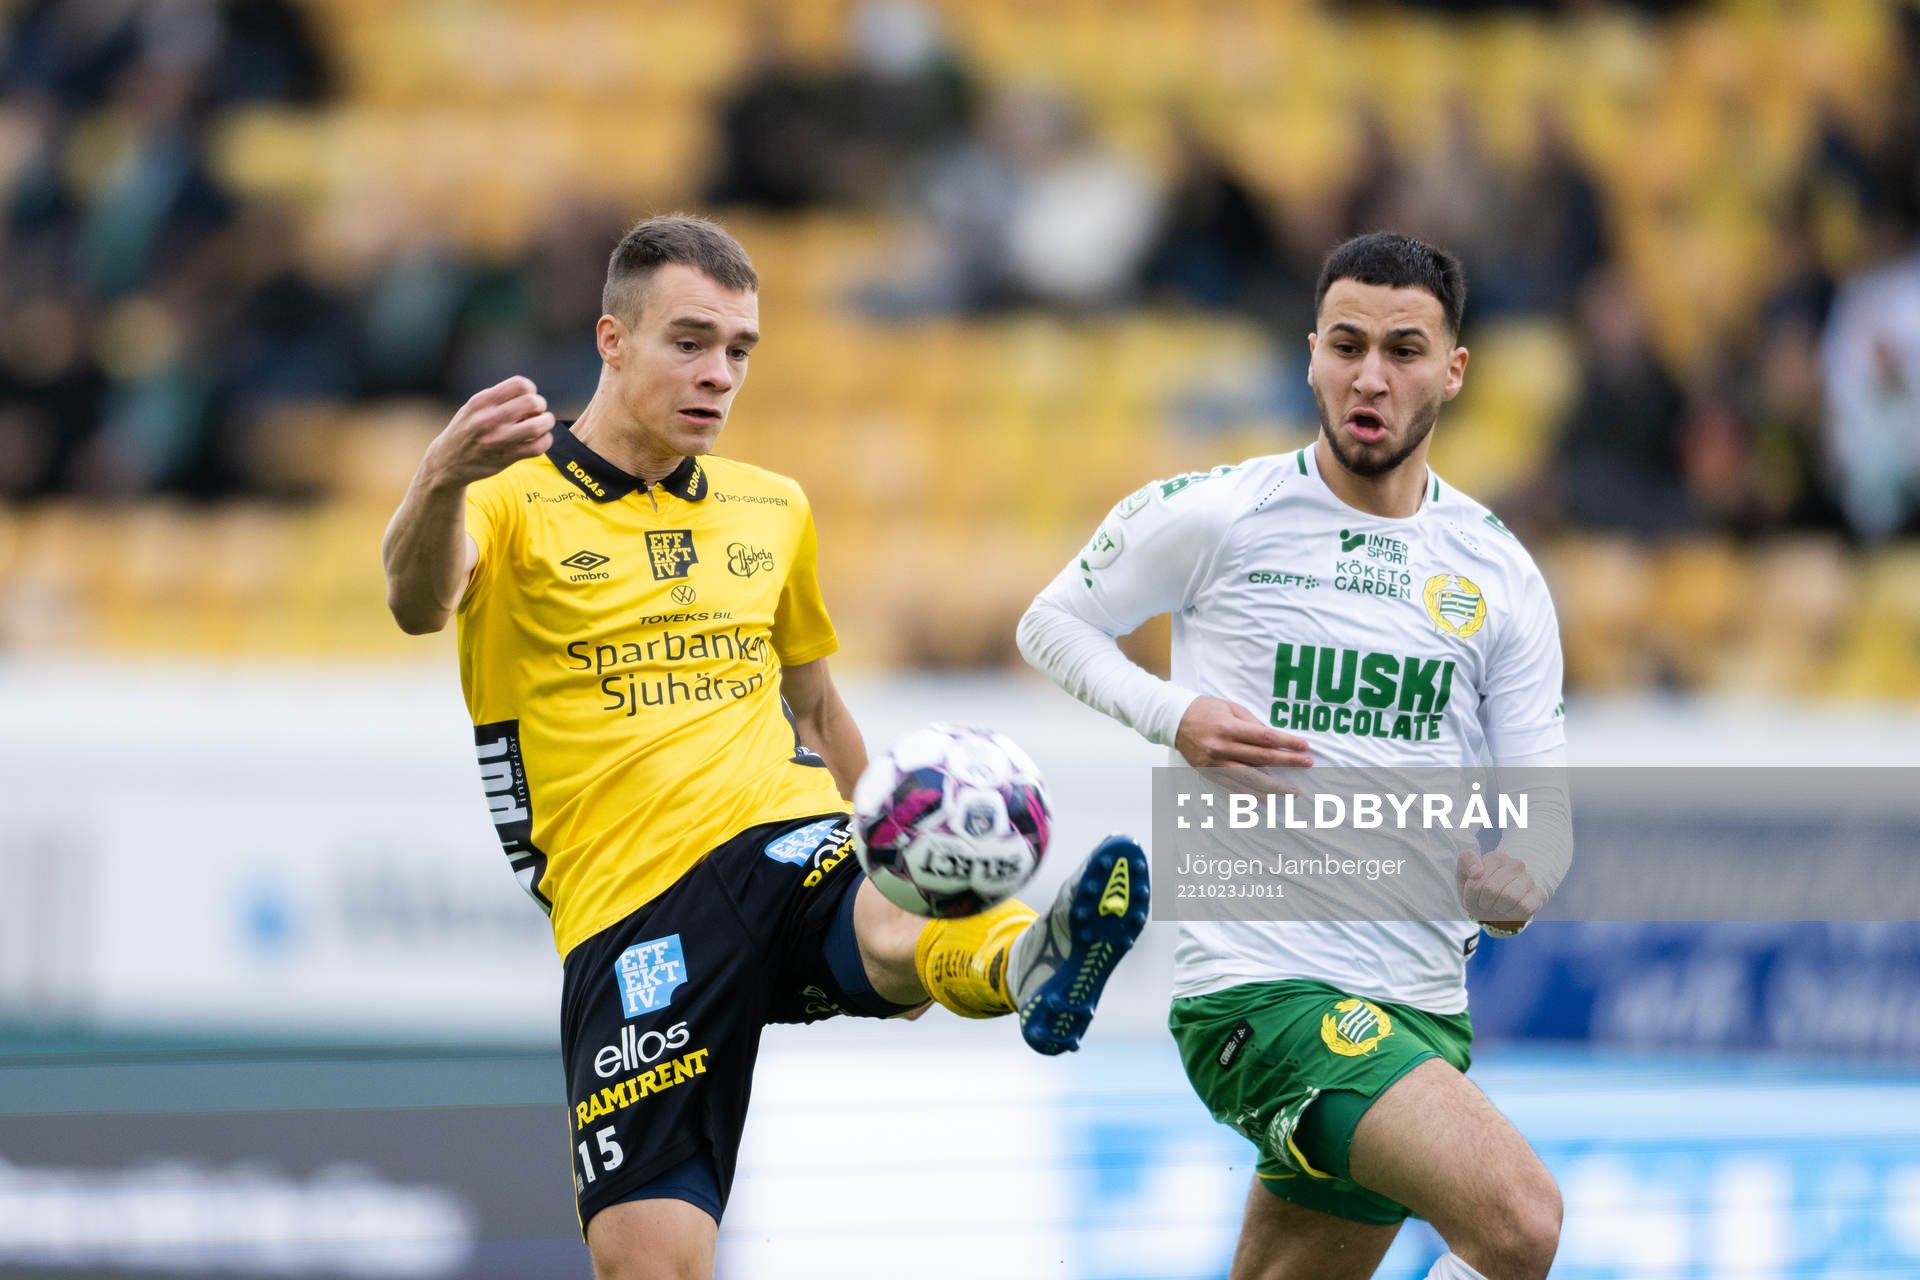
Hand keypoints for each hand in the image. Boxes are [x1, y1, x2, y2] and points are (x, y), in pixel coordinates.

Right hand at [424, 376, 554, 487]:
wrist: (447, 461)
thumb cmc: (466, 429)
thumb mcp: (474, 407)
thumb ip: (499, 399)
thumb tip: (532, 398)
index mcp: (481, 402)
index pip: (519, 384)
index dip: (530, 390)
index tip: (527, 398)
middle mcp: (488, 419)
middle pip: (531, 402)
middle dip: (540, 406)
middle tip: (536, 412)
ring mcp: (498, 440)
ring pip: (537, 426)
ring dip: (546, 423)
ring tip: (541, 425)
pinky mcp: (506, 458)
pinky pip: (538, 447)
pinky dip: (545, 441)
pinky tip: (539, 439)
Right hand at [1176, 695, 1310, 795]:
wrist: (1174, 721)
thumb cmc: (1205, 710)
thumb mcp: (1230, 708)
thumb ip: (1252, 722)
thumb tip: (1274, 737)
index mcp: (1229, 727)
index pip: (1265, 737)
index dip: (1287, 742)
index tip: (1304, 746)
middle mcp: (1222, 747)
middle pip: (1261, 758)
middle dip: (1287, 761)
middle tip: (1307, 764)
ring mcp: (1215, 763)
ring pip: (1249, 778)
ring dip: (1273, 786)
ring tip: (1292, 791)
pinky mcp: (1210, 773)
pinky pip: (1234, 787)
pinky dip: (1251, 795)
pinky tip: (1266, 800)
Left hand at [1455, 849, 1541, 931]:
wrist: (1494, 907)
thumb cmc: (1478, 889)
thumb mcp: (1463, 874)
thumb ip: (1466, 861)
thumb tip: (1477, 871)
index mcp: (1496, 857)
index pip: (1477, 878)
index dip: (1471, 892)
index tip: (1475, 892)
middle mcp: (1515, 864)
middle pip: (1491, 889)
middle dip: (1483, 901)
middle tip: (1486, 901)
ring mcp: (1528, 880)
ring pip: (1509, 898)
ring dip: (1498, 908)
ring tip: (1497, 905)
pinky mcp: (1537, 897)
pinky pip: (1523, 908)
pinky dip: (1511, 914)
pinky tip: (1509, 910)